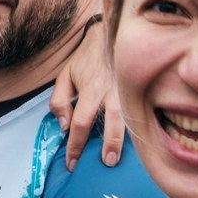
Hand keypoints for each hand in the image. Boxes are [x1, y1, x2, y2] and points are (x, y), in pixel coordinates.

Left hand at [50, 26, 124, 169]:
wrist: (110, 34)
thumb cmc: (87, 59)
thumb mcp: (65, 76)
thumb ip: (59, 101)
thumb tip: (64, 126)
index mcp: (90, 89)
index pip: (81, 123)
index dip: (75, 145)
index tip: (73, 163)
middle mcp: (111, 91)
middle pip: (111, 122)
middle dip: (109, 145)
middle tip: (106, 163)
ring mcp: (127, 90)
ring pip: (129, 118)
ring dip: (125, 139)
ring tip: (119, 158)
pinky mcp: (138, 90)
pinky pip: (138, 112)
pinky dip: (137, 129)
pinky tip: (136, 143)